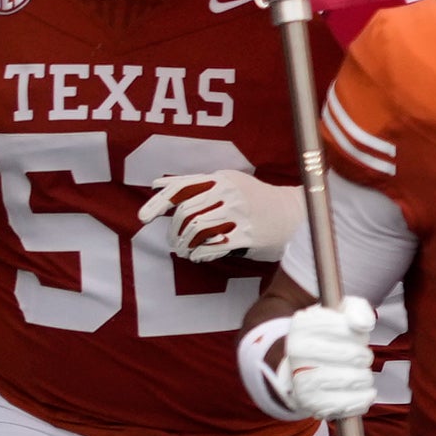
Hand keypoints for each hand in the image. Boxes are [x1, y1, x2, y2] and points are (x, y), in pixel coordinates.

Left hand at [139, 169, 304, 265]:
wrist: (293, 214)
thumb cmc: (255, 199)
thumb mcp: (228, 183)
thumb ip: (194, 183)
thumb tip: (157, 183)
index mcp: (222, 179)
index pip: (182, 188)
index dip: (158, 203)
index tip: (142, 217)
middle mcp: (230, 194)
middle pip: (187, 212)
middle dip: (174, 230)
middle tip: (173, 242)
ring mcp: (240, 214)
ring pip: (197, 229)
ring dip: (184, 244)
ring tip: (183, 250)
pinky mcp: (248, 235)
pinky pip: (214, 245)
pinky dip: (200, 253)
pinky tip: (198, 256)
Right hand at [247, 296, 379, 422]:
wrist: (306, 366)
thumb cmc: (331, 337)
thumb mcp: (343, 312)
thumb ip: (358, 310)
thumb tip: (362, 324)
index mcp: (303, 325)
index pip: (346, 328)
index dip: (360, 335)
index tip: (358, 336)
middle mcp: (296, 351)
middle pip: (352, 354)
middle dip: (364, 356)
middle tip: (360, 357)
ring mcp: (300, 379)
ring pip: (350, 379)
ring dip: (364, 377)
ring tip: (360, 374)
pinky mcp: (309, 403)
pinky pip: (344, 404)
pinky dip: (362, 399)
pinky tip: (365, 393)